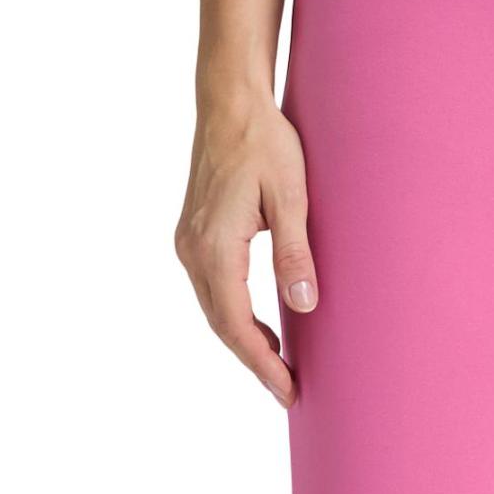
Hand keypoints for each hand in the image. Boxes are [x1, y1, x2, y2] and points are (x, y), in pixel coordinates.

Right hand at [175, 96, 313, 407]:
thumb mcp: (291, 196)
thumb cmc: (264, 142)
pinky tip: (263, 329)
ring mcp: (189, 243)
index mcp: (214, 246)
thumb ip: (295, 254)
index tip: (287, 390)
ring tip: (279, 368)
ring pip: (215, 310)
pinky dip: (236, 316)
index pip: (237, 324)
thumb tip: (304, 306)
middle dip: (255, 362)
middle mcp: (192, 250)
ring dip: (245, 341)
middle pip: (222, 325)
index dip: (262, 363)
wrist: (230, 101)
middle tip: (288, 391)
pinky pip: (214, 290)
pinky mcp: (194, 235)